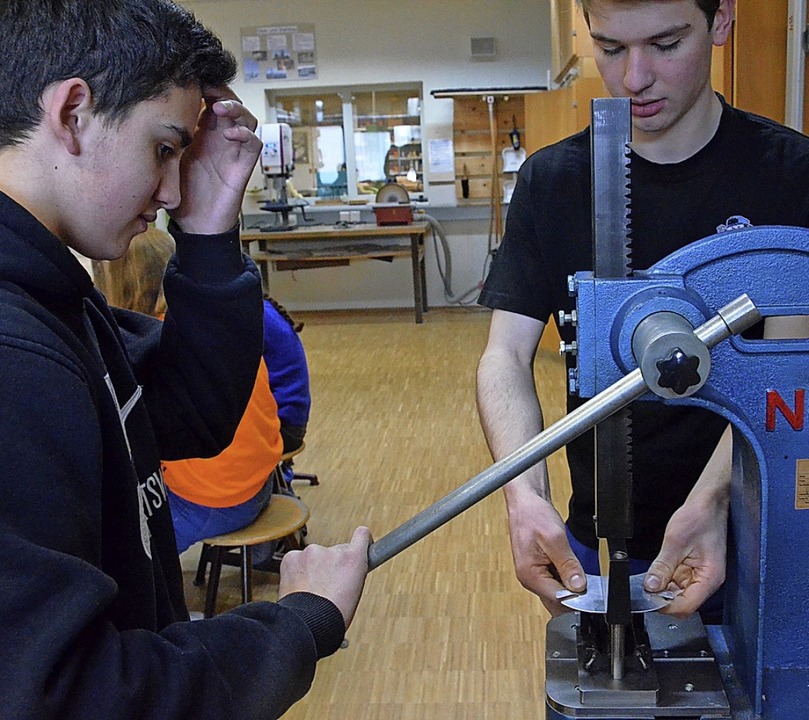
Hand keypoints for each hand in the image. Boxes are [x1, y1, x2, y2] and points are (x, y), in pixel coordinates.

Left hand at [172, 87, 261, 233]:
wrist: (195, 226)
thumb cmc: (179, 196)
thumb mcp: (164, 161)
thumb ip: (161, 140)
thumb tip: (140, 113)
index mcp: (199, 134)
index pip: (207, 99)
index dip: (203, 86)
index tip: (189, 78)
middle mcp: (218, 139)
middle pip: (229, 102)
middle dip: (221, 90)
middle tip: (208, 87)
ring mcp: (233, 151)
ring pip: (246, 118)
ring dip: (236, 108)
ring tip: (221, 107)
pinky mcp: (243, 166)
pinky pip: (253, 144)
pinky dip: (246, 135)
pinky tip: (231, 134)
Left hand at [278, 526, 371, 628]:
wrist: (306, 625)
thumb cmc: (331, 617)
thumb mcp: (355, 593)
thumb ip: (351, 573)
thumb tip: (346, 571)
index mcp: (353, 559)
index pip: (362, 535)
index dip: (361, 541)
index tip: (359, 545)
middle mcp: (333, 551)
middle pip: (334, 552)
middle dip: (331, 565)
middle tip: (328, 585)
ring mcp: (311, 552)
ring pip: (314, 558)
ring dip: (313, 569)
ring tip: (311, 591)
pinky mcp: (292, 557)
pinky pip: (296, 560)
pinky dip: (297, 571)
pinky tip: (298, 587)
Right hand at [507, 490, 585, 614]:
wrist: (525, 502)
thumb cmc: (533, 515)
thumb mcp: (555, 538)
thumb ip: (568, 564)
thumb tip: (579, 587)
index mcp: (529, 575)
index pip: (558, 600)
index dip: (577, 597)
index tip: (590, 587)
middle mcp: (529, 579)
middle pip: (558, 600)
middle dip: (574, 593)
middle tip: (585, 576)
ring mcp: (533, 575)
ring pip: (558, 593)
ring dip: (570, 585)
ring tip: (575, 566)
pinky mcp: (539, 569)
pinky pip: (556, 582)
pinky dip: (566, 577)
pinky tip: (569, 565)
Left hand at [643, 494, 727, 616]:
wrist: (709, 502)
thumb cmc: (700, 517)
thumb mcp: (675, 541)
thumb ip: (662, 566)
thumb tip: (650, 586)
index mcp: (709, 578)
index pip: (686, 607)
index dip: (665, 606)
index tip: (648, 600)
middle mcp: (708, 580)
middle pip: (683, 602)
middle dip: (662, 598)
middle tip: (645, 588)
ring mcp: (701, 575)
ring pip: (679, 592)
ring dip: (664, 588)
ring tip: (650, 578)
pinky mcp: (695, 568)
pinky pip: (679, 581)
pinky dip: (667, 579)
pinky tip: (658, 571)